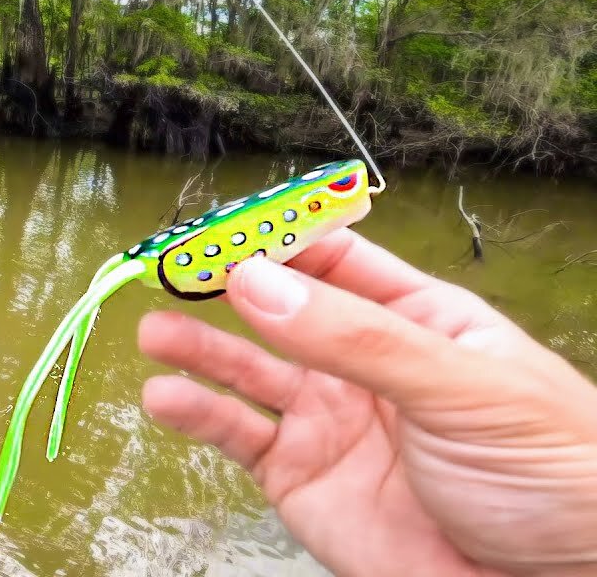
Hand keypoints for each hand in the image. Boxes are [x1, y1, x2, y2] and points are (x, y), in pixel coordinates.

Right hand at [139, 228, 596, 576]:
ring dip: (198, 347)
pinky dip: (195, 414)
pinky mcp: (300, 476)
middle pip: (278, 305)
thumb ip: (354, 336)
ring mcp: (327, 418)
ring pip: (245, 368)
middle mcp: (361, 361)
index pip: (333, 257)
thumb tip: (258, 281)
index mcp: (415, 317)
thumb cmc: (549, 474)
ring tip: (154, 331)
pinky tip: (165, 397)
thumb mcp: (459, 387)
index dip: (277, 237)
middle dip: (224, 283)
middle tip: (170, 266)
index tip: (223, 228)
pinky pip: (236, 435)